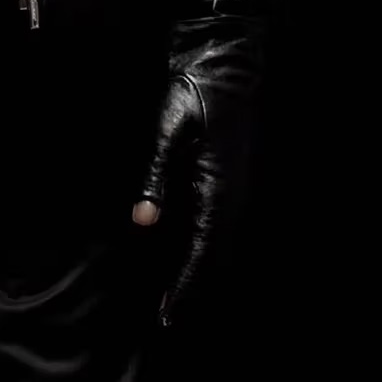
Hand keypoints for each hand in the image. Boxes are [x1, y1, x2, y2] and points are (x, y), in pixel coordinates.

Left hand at [132, 46, 256, 322]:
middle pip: (216, 258)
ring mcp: (239, 189)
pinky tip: (187, 253)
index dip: (185, 285)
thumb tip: (143, 221)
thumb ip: (156, 176)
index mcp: (219, 189)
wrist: (227, 66)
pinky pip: (221, 227)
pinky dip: (205, 249)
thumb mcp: (168, 131)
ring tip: (174, 295)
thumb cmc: (194, 94)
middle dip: (193, 287)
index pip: (203, 252)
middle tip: (167, 316)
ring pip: (221, 245)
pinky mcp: (235, 181)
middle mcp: (235, 197)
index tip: (167, 314)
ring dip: (200, 271)